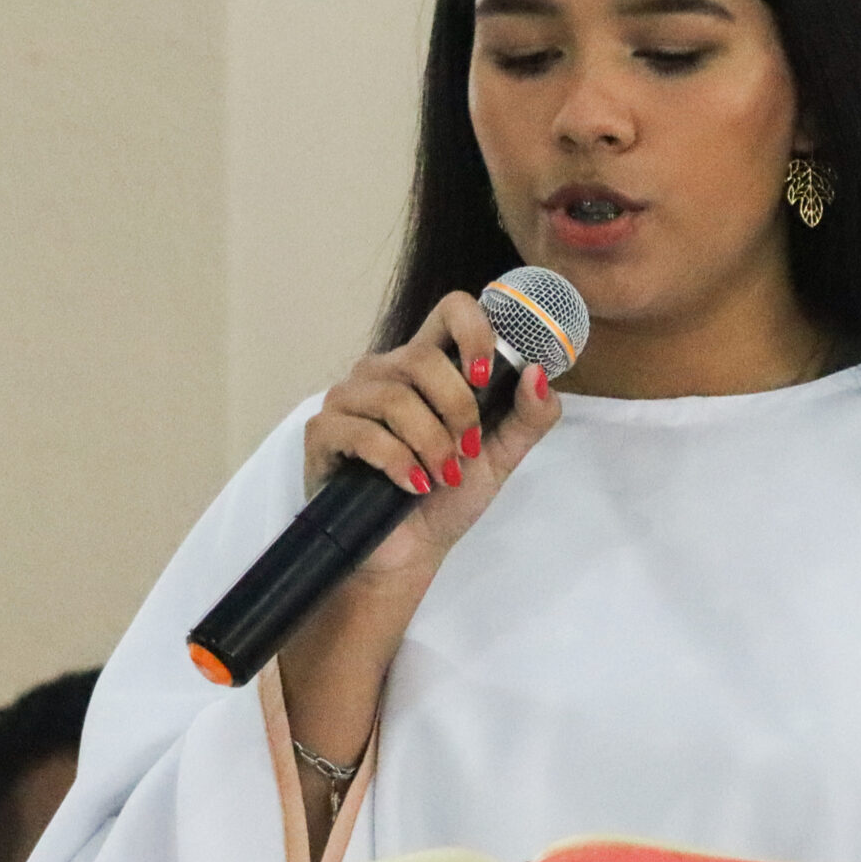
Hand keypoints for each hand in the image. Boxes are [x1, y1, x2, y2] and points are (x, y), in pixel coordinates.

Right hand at [300, 289, 560, 594]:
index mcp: (428, 365)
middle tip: (466, 451)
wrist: (408, 552)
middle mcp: (385, 370)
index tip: (485, 376)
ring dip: (430, 443)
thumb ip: (529, 416)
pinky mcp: (323, 432)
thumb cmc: (448, 498)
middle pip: (423, 357)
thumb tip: (537, 372)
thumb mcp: (502, 457)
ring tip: (441, 476)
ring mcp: (349, 398)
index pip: (451, 309)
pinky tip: (413, 485)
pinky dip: (397, 462)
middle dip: (457, 410)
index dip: (474, 331)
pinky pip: (362, 432)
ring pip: (395, 396)